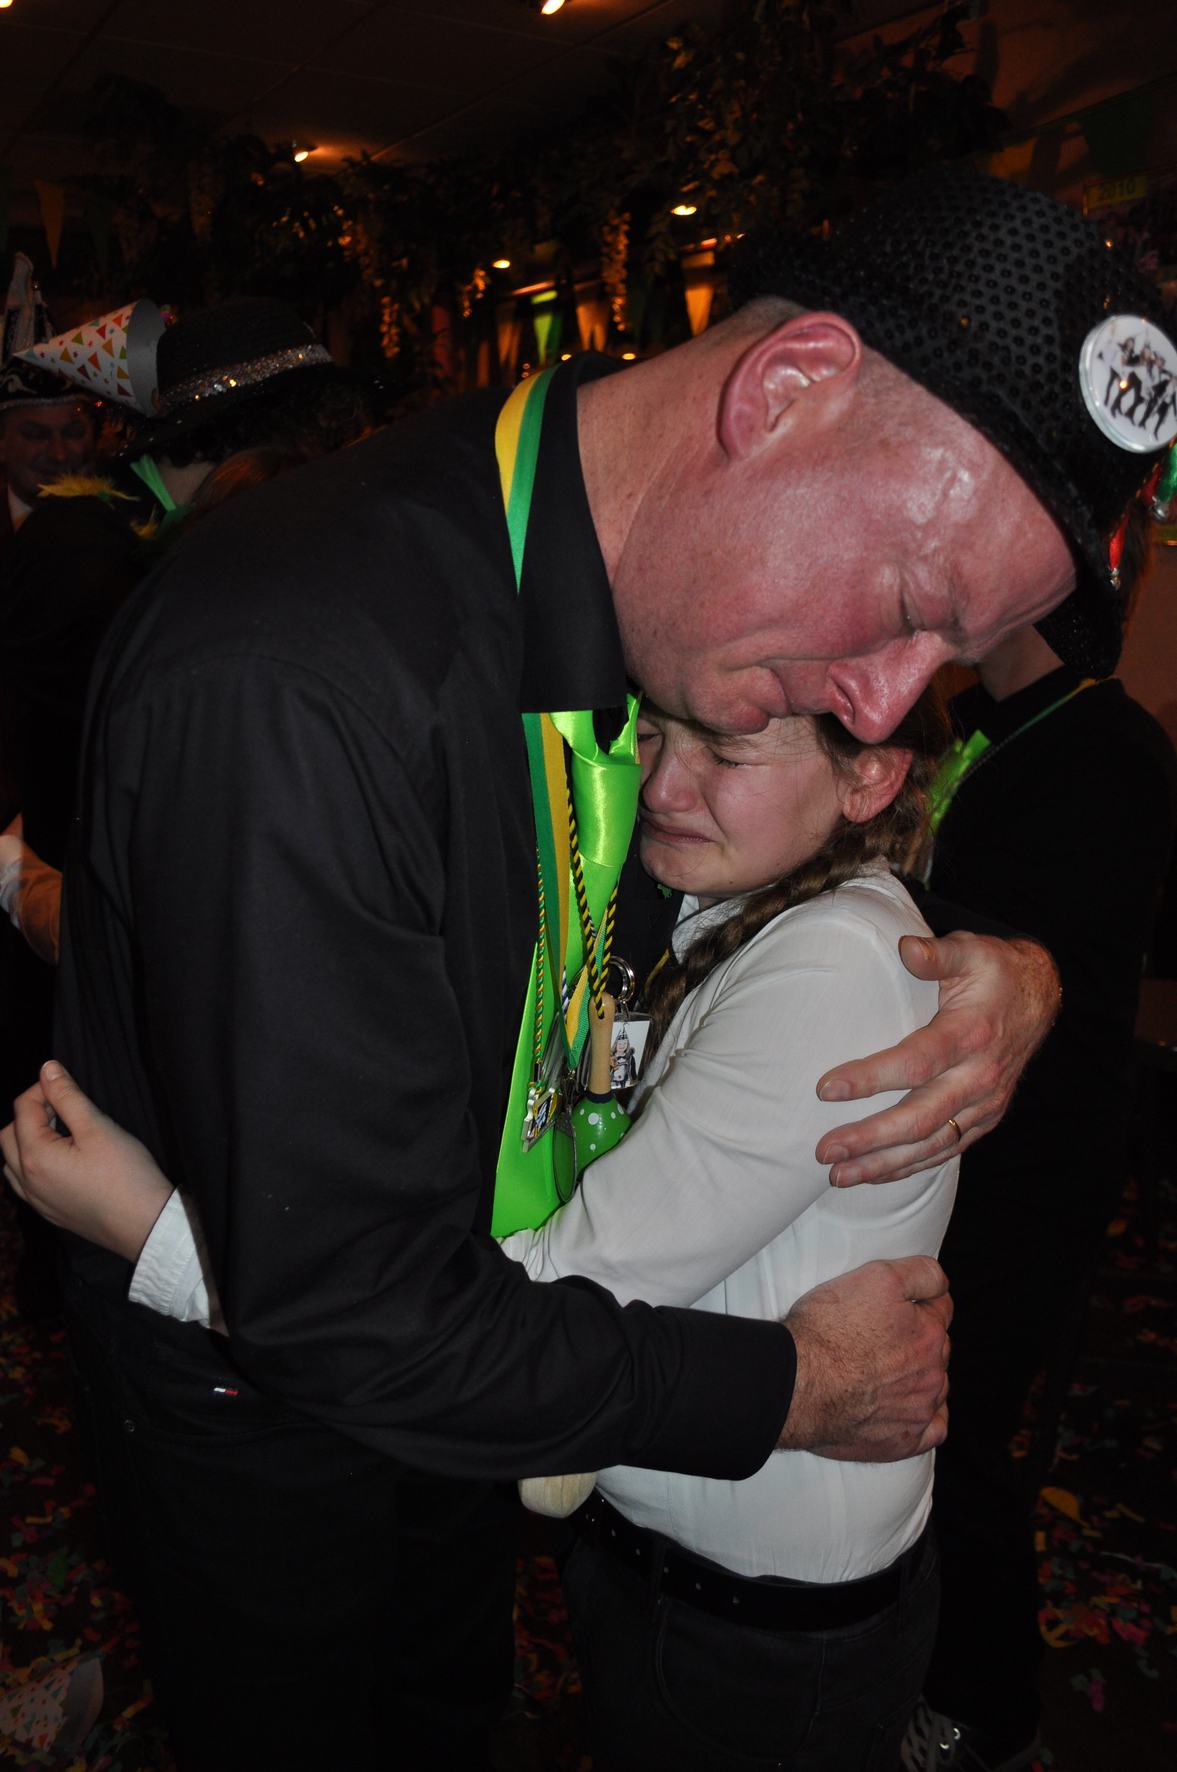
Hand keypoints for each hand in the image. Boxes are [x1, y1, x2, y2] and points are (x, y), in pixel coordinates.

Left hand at [1, 1060, 172, 1261]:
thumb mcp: (98, 1127)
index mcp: (35, 1156)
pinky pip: (25, 1182)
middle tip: (64, 1105)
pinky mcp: (50, 1212)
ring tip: (61, 1130)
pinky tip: (60, 1159)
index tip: (67, 1083)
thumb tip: (47, 1069)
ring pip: (12, 1160)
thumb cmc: (125, 1176)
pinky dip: (33, 1162)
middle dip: (31, 1112)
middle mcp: (27, 1181)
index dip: (43, 1088)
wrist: (145, 1224)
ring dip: (28, 1139)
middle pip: (9, 1134)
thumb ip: (68, 1096)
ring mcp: (36, 1200)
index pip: (23, 1108)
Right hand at [778, 1256, 951, 1460]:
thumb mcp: (878, 1277)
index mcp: (928, 1334)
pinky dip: (926, 1417)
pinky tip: (908, 1407)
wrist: (795, 1383)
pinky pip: (932, 1430)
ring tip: (883, 1370)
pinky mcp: (902, 1441)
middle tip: (879, 1334)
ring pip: (934, 1385)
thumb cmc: (828, 1330)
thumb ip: (921, 1274)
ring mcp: (919, 1410)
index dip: (917, 1299)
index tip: (895, 1302)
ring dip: (919, 1375)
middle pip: (937, 1347)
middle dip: (917, 1337)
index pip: (940, 1307)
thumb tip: (942, 1283)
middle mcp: (932, 1374)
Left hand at [814, 931, 1058, 1185]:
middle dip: (870, 1139)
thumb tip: (906, 948)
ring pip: (933, 1144)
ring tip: (840, 1176)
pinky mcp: (986, 1118)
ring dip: (885, 1164)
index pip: (916, 1063)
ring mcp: (986, 1103)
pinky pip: (947, 1149)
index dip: (871, 1078)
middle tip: (825, 1150)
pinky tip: (876, 1175)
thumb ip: (937, 953)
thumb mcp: (971, 950)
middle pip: (920, 1117)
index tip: (826, 1089)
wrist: (1041, 995)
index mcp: (971, 1035)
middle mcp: (980, 1076)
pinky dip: (911, 1166)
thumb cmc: (995, 971)